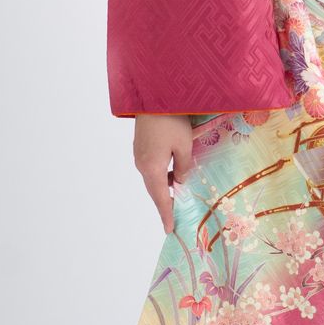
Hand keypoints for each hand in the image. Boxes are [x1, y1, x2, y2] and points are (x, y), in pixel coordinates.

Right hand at [133, 114, 195, 232]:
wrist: (152, 95)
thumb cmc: (171, 121)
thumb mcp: (184, 146)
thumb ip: (183, 167)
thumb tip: (179, 180)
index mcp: (152, 168)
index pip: (160, 198)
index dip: (166, 214)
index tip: (170, 229)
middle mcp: (141, 164)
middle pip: (155, 189)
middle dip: (165, 202)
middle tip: (174, 217)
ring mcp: (139, 154)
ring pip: (154, 176)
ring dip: (165, 186)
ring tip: (178, 194)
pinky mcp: (141, 145)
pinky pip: (152, 166)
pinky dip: (162, 174)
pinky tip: (174, 172)